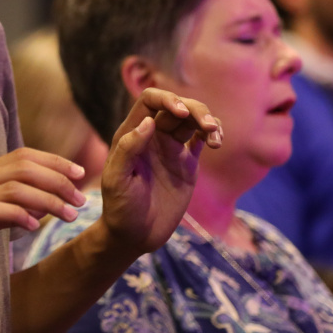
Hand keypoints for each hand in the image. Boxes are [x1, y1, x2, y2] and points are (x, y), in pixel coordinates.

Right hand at [0, 147, 86, 286]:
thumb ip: (3, 208)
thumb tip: (37, 208)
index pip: (23, 156)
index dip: (54, 161)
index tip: (79, 174)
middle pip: (25, 166)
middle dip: (59, 179)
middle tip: (81, 199)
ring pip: (18, 186)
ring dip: (49, 200)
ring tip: (68, 216)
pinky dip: (21, 216)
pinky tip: (34, 227)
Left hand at [97, 88, 221, 257]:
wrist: (135, 234)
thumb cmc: (120, 207)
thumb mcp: (117, 179)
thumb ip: (129, 149)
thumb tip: (149, 122)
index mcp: (132, 133)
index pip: (150, 100)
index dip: (167, 99)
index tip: (181, 112)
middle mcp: (152, 136)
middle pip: (177, 107)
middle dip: (195, 110)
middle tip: (208, 126)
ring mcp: (170, 148)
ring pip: (192, 120)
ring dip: (208, 121)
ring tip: (215, 138)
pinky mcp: (186, 163)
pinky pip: (201, 139)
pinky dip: (212, 134)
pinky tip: (216, 141)